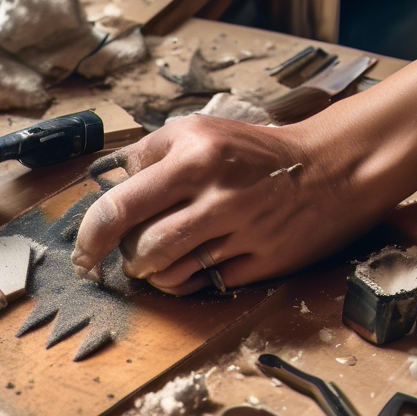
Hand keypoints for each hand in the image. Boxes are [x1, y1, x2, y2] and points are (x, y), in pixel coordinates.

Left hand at [70, 114, 392, 294]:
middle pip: (142, 248)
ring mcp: (242, 232)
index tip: (82, 252)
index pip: (120, 206)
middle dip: (123, 260)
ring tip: (153, 263)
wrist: (333, 166)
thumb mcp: (200, 131)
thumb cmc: (257, 151)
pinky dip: (183, 283)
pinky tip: (185, 269)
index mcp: (193, 157)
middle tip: (123, 258)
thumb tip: (107, 183)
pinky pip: (204, 284)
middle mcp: (217, 195)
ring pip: (170, 272)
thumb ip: (149, 154)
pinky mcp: (264, 261)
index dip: (91, 236)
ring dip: (152, 274)